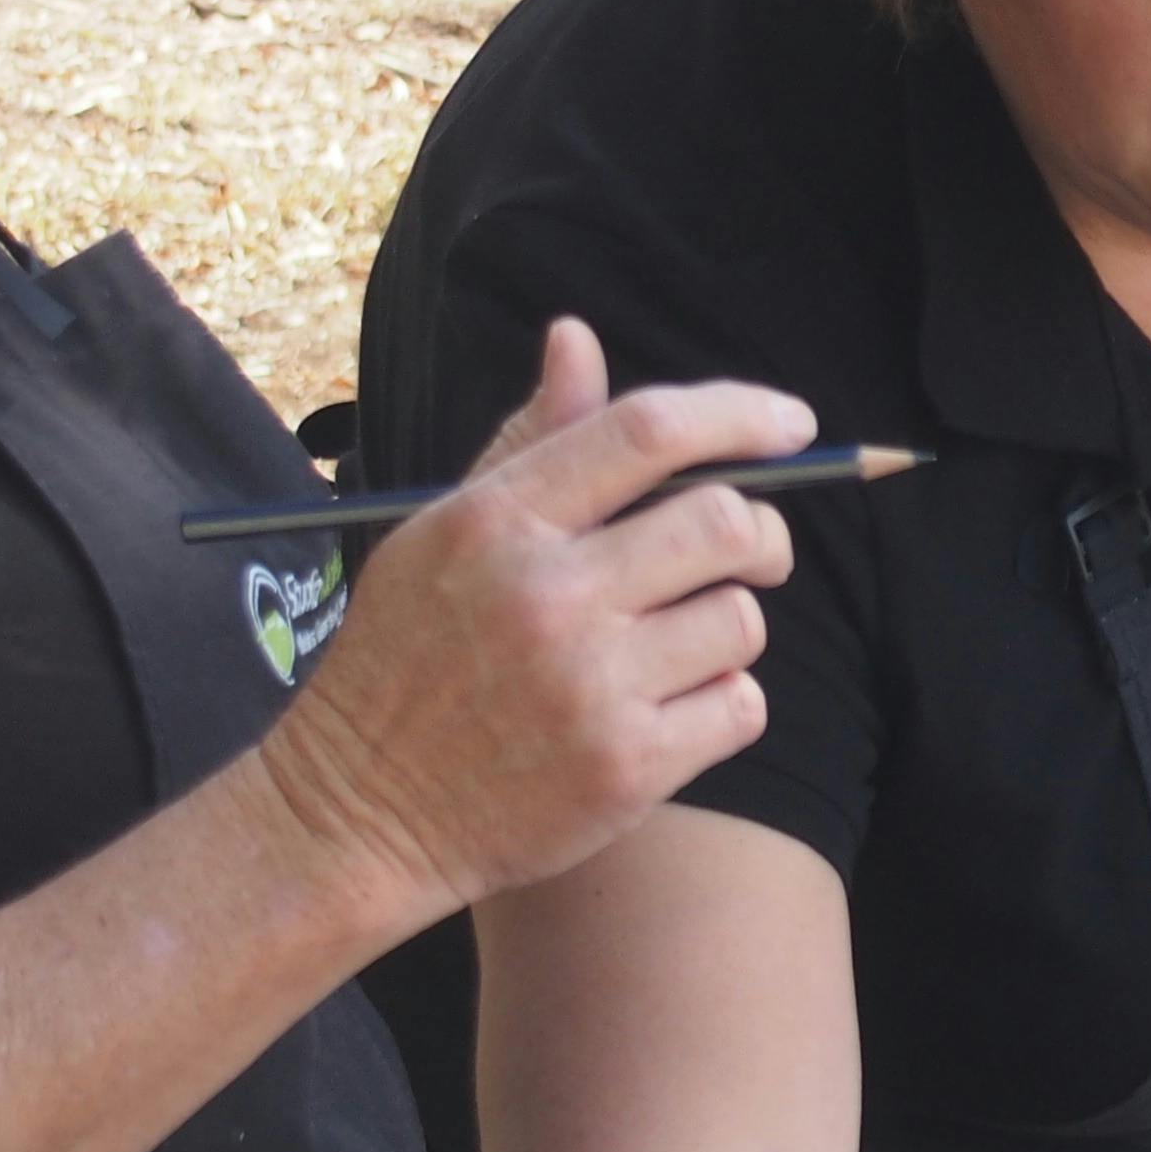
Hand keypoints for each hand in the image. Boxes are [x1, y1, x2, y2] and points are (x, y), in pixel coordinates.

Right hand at [255, 318, 814, 916]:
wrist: (357, 813)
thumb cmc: (408, 661)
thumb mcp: (442, 535)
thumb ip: (529, 441)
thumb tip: (577, 338)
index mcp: (498, 521)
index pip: (649, 431)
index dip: (741, 416)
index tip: (792, 425)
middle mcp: (548, 596)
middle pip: (729, 523)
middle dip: (763, 535)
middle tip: (751, 554)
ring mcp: (591, 685)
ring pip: (743, 620)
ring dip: (728, 629)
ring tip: (668, 649)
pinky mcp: (628, 767)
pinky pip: (742, 705)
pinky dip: (723, 705)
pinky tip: (664, 712)